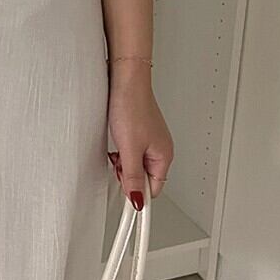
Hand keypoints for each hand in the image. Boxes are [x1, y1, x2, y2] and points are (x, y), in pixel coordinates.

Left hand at [106, 64, 173, 209]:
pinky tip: (115, 142)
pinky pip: (130, 150)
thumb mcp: (129, 148)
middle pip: (143, 177)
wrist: (125, 80)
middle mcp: (160, 148)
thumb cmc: (131, 106)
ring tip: (116, 148)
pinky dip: (121, 150)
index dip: (138, 194)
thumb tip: (137, 200)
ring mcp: (149, 139)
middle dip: (127, 175)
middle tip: (118, 163)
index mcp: (164, 155)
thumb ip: (132, 176)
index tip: (125, 200)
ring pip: (134, 163)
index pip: (153, 188)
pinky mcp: (138, 130)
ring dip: (123, 162)